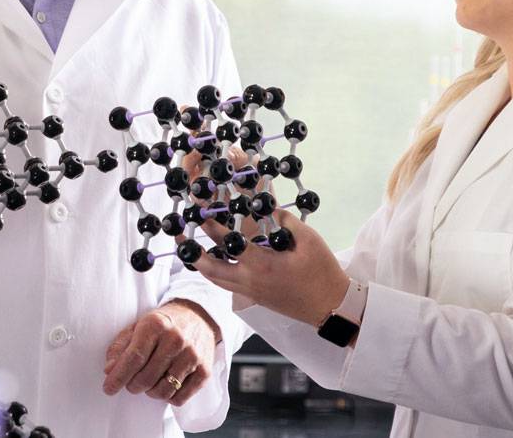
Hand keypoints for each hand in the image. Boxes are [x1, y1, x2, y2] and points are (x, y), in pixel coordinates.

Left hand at [102, 299, 219, 405]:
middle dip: (133, 385)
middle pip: (146, 377)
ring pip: (163, 391)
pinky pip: (180, 398)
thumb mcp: (138, 326)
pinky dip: (168, 397)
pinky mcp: (204, 371)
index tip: (108, 388)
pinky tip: (166, 384)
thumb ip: (121, 347)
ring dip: (150, 392)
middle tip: (131, 383)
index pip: (134, 358)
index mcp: (156, 325)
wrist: (198, 317)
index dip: (119, 376)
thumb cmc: (163, 324)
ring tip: (149, 382)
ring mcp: (192, 356)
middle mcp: (176, 339)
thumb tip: (109, 370)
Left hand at [190, 209, 348, 325]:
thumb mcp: (308, 239)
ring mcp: (248, 291)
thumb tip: (263, 206)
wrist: (331, 307)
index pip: (228, 239)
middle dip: (192, 244)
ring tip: (188, 243)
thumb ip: (283, 220)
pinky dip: (212, 270)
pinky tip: (210, 258)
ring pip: (212, 277)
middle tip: (181, 226)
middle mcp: (248, 280)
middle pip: (208, 264)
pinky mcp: (252, 297)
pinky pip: (224, 283)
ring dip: (198, 260)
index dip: (212, 219)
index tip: (200, 203)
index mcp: (261, 264)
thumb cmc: (322, 272)